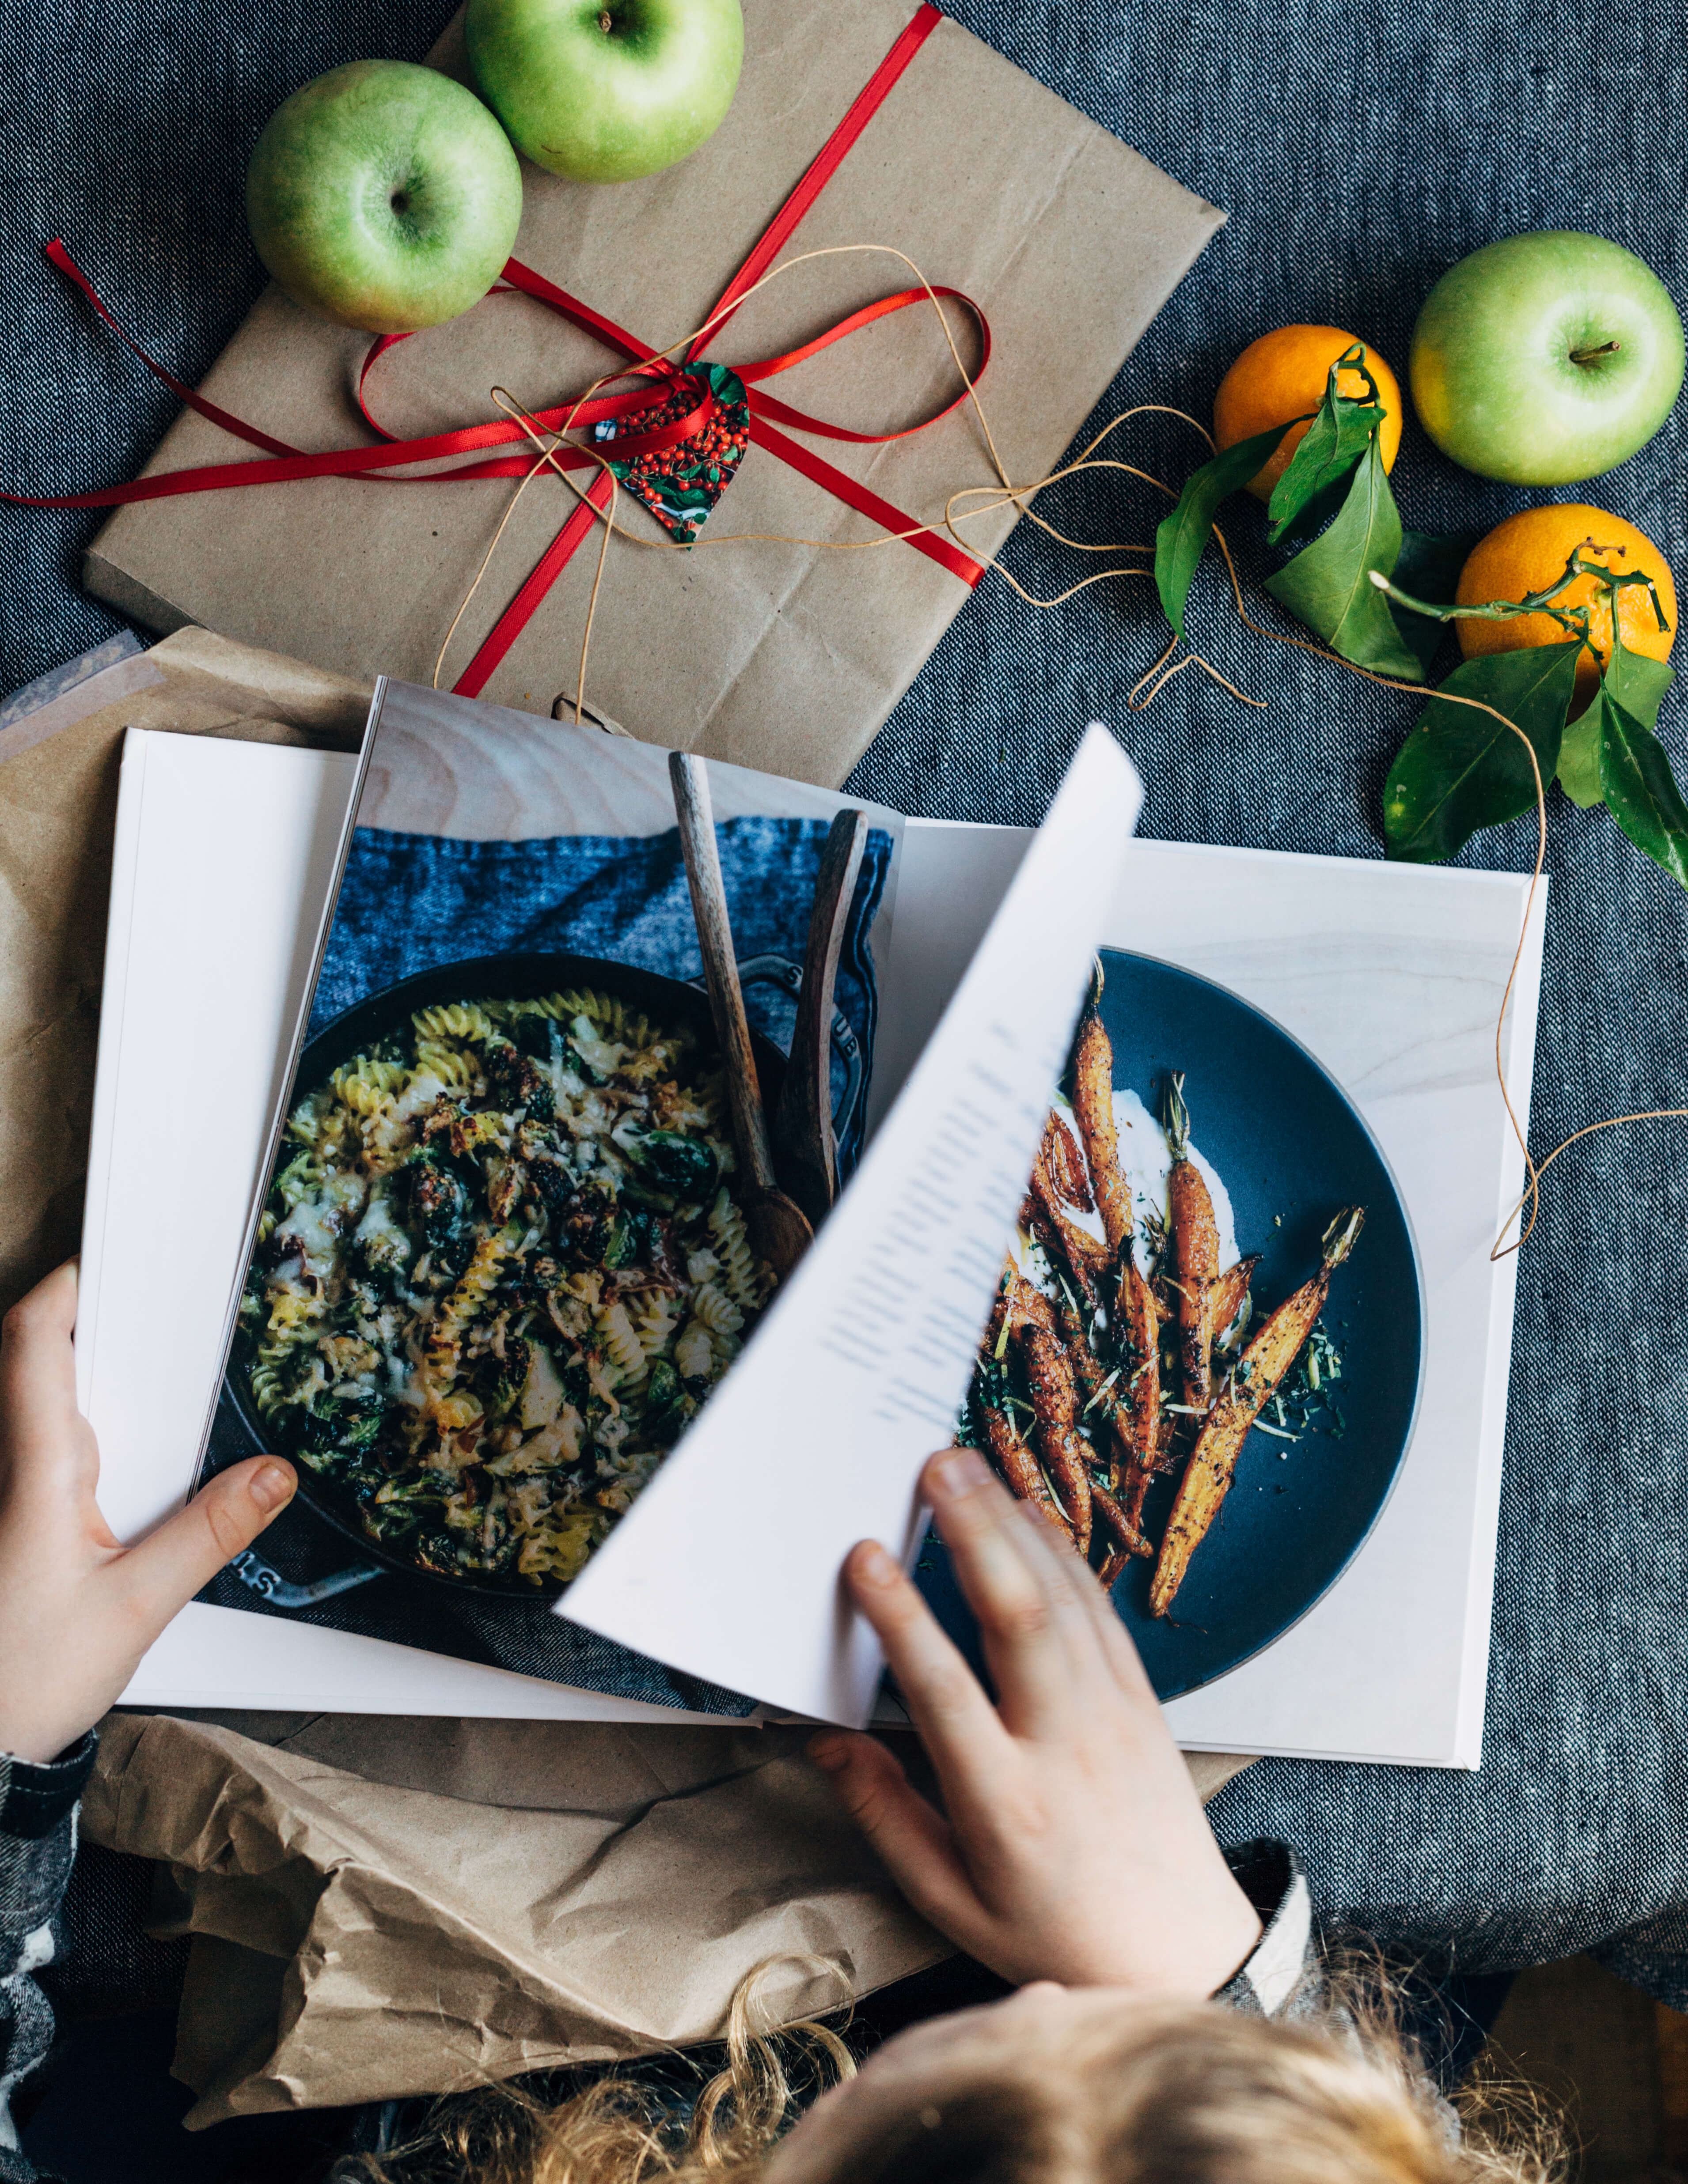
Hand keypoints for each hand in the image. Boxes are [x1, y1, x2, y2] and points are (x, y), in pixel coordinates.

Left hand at [0, 1262, 296, 1763]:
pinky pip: (46, 1451)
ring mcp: (6, 1494)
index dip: (64, 1286)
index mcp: (33, 1473)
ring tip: (148, 1369)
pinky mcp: (15, 1525)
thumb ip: (206, 1535)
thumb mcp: (134, 1609)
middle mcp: (8, 1471)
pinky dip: (84, 1429)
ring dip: (86, 1377)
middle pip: (34, 1361)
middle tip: (150, 1302)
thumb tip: (272, 1476)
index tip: (110, 1256)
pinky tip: (126, 1453)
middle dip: (91, 1322)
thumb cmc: (23, 1684)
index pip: (30, 1343)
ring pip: (38, 1405)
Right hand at [810, 1447, 1261, 1996]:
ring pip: (1062, 1599)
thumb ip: (883, 1812)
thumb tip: (823, 1741)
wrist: (1180, 1952)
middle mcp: (1064, 1745)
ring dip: (1013, 1522)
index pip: (944, 1694)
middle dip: (974, 1534)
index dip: (900, 1621)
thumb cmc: (1054, 1930)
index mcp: (1005, 1803)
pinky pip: (1099, 1610)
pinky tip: (1029, 1512)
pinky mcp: (1142, 1699)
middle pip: (1019, 1620)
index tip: (864, 1559)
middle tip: (933, 1468)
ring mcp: (1112, 1715)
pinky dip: (1063, 1552)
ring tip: (968, 1465)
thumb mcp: (948, 1896)